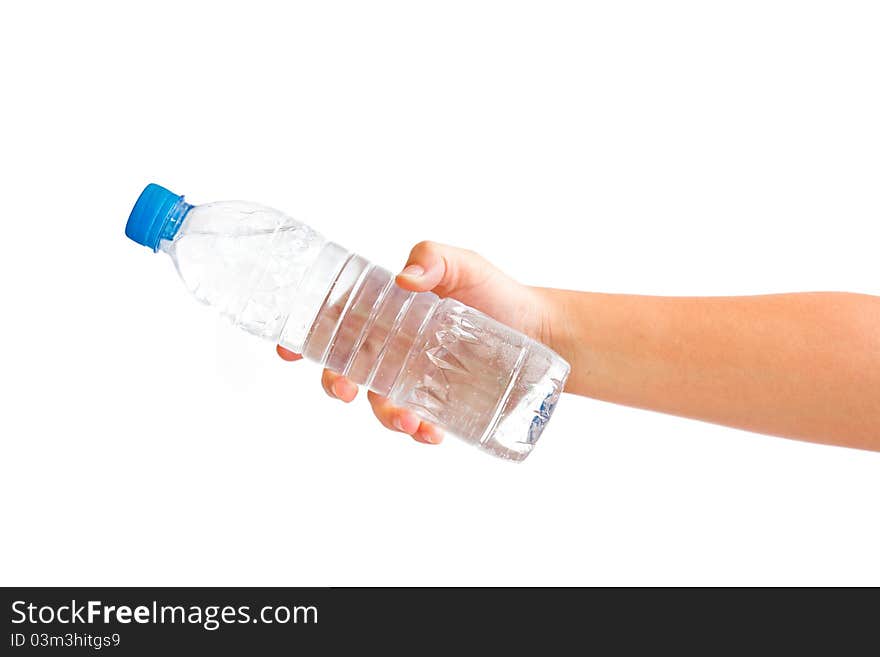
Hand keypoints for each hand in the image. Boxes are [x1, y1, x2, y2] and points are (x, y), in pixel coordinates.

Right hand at [277, 241, 547, 445]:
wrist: (537, 329)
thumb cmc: (494, 291)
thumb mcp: (463, 264)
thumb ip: (434, 259)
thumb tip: (406, 278)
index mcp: (383, 312)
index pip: (331, 324)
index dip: (302, 338)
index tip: (286, 349)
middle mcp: (390, 348)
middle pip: (343, 370)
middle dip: (334, 383)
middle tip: (344, 390)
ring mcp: (411, 379)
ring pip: (378, 403)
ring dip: (383, 415)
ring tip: (408, 420)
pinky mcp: (437, 404)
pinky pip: (416, 423)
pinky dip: (418, 431)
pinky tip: (431, 432)